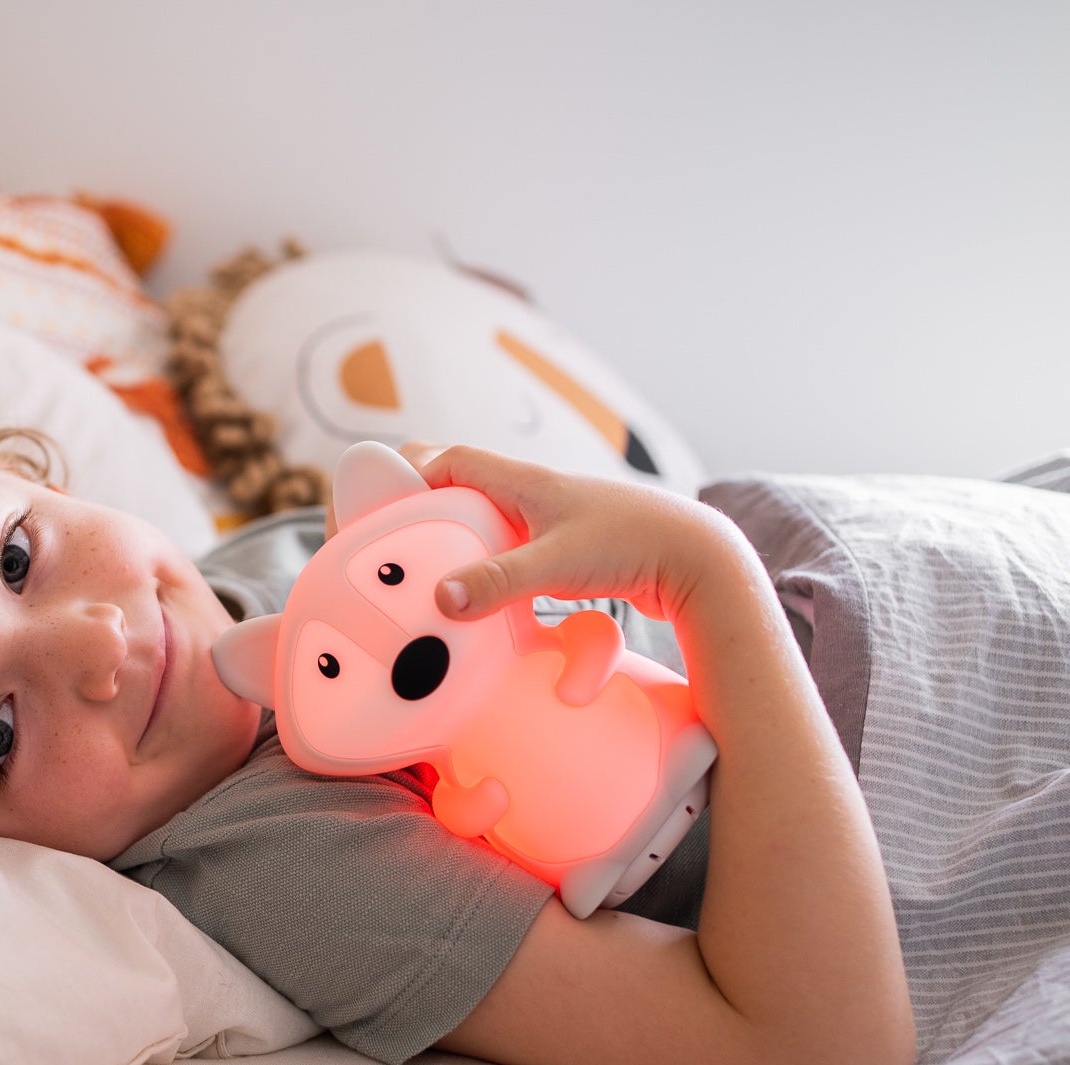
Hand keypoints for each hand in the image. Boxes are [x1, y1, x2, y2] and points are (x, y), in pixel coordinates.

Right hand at [407, 444, 739, 624]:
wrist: (696, 559)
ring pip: (480, 519)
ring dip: (450, 538)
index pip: (446, 460)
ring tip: (420, 575)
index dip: (405, 475)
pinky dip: (481, 563)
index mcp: (521, 480)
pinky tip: (476, 598)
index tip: (373, 505)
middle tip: (388, 546)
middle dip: (419, 507)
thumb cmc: (631, 544)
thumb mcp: (557, 563)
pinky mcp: (561, 547)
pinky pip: (504, 546)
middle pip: (457, 486)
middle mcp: (529, 493)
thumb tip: (442, 598)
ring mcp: (546, 519)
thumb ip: (499, 580)